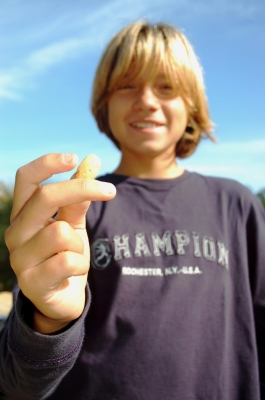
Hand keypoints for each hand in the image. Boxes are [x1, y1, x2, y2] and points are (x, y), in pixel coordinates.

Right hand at [5, 153, 115, 332]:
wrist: (63, 298)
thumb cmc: (66, 255)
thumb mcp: (73, 223)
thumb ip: (78, 197)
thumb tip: (91, 161)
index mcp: (23, 214)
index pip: (25, 179)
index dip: (47, 164)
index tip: (74, 157)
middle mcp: (15, 233)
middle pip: (45, 197)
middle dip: (82, 189)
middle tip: (110, 191)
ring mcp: (20, 259)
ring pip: (61, 232)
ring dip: (79, 243)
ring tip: (74, 255)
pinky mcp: (32, 282)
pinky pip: (68, 261)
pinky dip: (79, 264)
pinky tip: (71, 273)